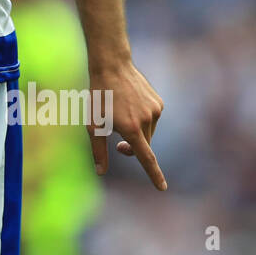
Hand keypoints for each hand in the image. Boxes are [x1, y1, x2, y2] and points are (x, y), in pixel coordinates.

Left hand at [87, 60, 166, 190]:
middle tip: (117, 144)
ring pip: (148, 133)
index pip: (145, 158)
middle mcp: (147, 120)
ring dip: (137, 132)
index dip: (154, 174)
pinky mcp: (159, 103)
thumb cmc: (99, 97)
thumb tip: (101, 172)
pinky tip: (130, 105)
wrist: (112, 66)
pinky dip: (142, 119)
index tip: (162, 188)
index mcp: (131, 128)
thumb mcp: (93, 125)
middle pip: (144, 146)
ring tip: (121, 115)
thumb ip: (99, 150)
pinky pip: (152, 120)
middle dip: (132, 148)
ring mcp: (155, 110)